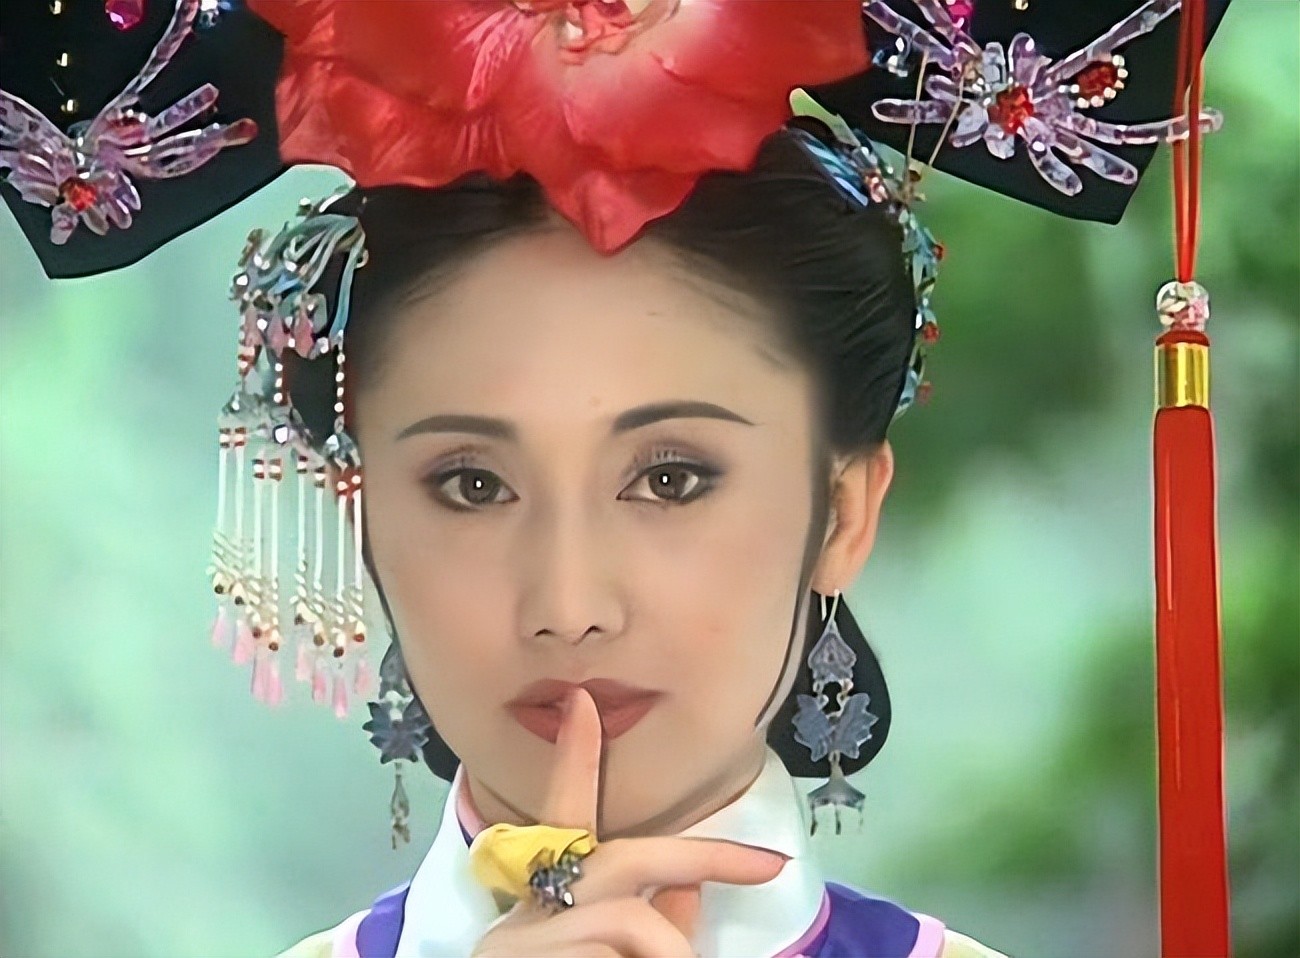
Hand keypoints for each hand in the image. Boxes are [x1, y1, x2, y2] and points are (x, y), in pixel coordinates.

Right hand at [470, 687, 787, 956]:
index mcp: (543, 910)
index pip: (560, 819)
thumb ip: (651, 931)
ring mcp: (519, 943)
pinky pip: (619, 948)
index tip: (585, 702)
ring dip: (673, 954)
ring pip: (632, 918)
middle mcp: (524, 914)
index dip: (574, 759)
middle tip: (768, 865)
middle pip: (627, 857)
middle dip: (706, 854)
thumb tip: (691, 886)